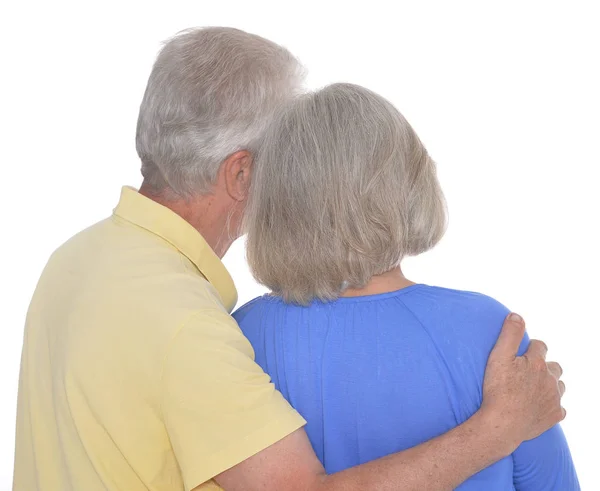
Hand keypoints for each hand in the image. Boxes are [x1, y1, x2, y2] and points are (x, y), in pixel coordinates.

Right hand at [480, 313, 564, 451]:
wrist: (502, 424)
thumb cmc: (498, 390)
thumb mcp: (498, 357)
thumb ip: (509, 334)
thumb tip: (517, 315)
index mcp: (537, 363)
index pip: (540, 346)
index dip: (531, 348)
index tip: (522, 353)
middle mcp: (550, 379)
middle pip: (554, 367)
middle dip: (544, 366)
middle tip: (528, 371)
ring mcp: (554, 398)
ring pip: (559, 386)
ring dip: (550, 384)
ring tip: (534, 388)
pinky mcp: (554, 416)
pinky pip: (559, 408)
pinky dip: (551, 405)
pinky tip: (540, 406)